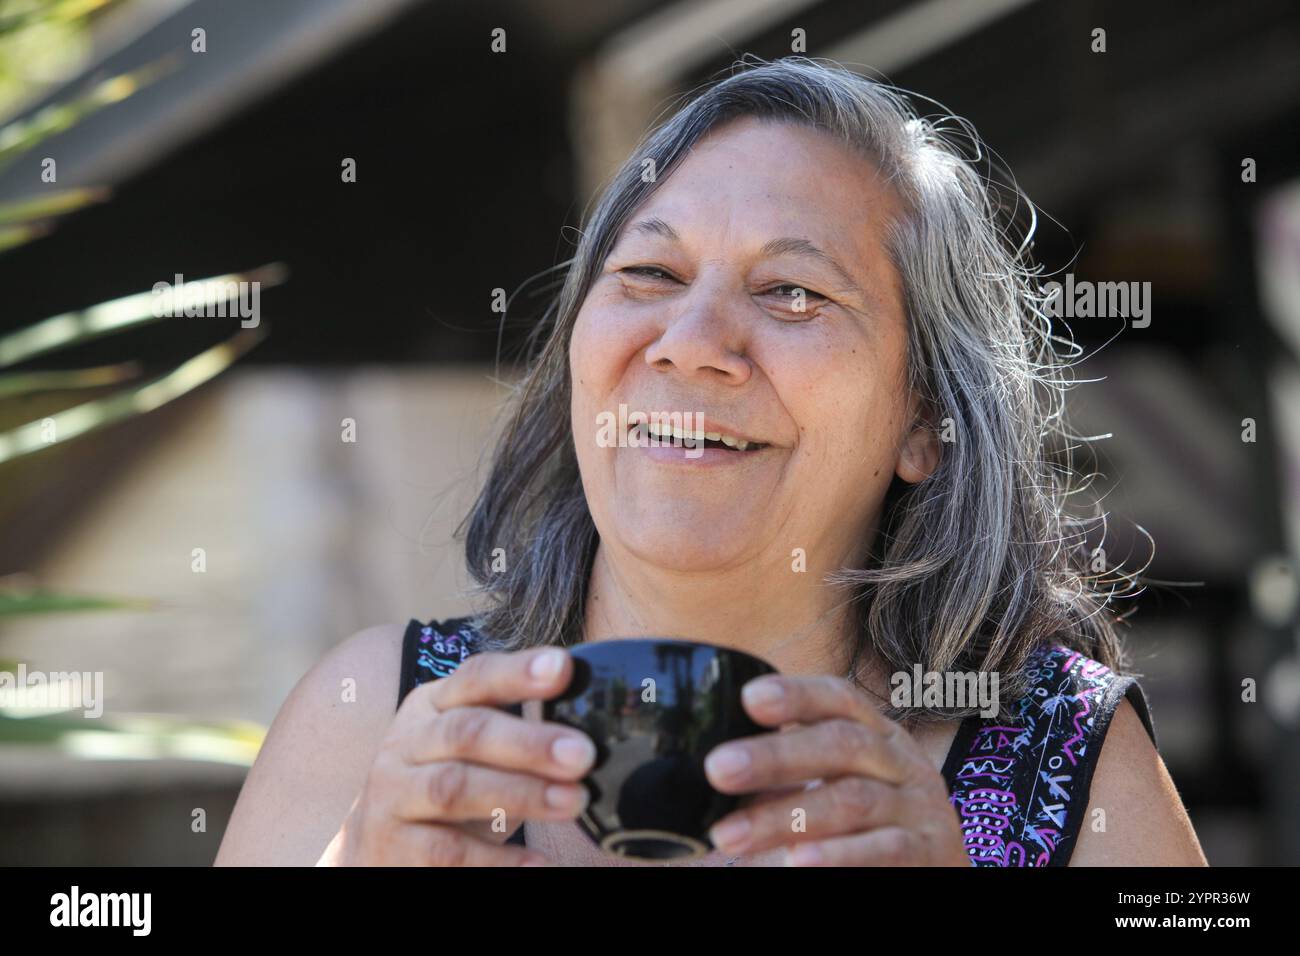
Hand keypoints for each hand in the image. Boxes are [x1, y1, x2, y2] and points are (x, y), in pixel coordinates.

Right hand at [319, 647, 594, 865]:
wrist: (377, 843)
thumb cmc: (447, 784)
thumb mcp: (473, 748)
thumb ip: (519, 732)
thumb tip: (592, 731)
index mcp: (432, 705)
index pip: (475, 678)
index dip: (518, 672)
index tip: (563, 667)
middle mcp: (407, 741)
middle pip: (467, 731)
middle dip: (529, 742)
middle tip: (583, 754)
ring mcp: (393, 793)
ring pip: (454, 788)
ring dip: (519, 794)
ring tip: (573, 801)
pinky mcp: (390, 844)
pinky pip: (446, 851)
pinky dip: (496, 859)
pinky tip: (537, 862)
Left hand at [702, 674, 971, 865]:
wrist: (933, 863)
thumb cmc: (869, 820)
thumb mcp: (839, 779)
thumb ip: (789, 769)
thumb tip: (712, 765)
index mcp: (876, 732)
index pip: (839, 699)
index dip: (797, 694)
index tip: (748, 698)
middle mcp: (900, 760)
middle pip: (841, 745)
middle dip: (775, 756)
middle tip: (717, 769)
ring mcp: (919, 806)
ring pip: (851, 801)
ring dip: (785, 817)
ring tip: (730, 836)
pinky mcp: (930, 852)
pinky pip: (885, 850)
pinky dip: (840, 855)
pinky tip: (798, 860)